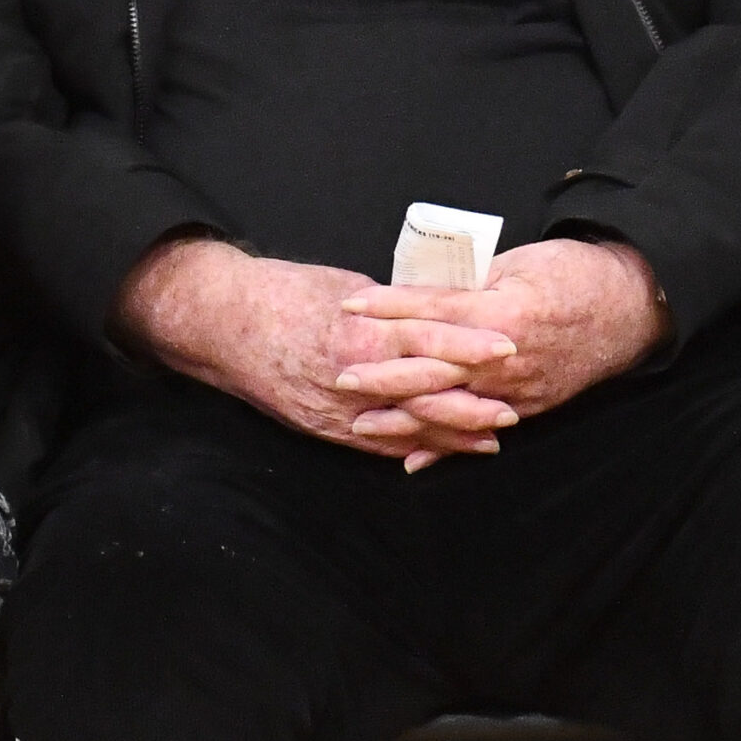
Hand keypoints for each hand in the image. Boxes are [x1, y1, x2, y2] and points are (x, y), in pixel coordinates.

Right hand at [116, 238, 518, 465]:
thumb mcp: (347, 287)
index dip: (471, 345)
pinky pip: (377, 444)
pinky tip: (440, 453)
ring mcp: (338, 410)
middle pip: (425, 395)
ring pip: (406, 427)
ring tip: (491, 437)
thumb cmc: (286, 293)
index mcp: (360, 333)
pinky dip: (412, 449)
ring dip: (450, 435)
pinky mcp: (324, 428)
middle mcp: (352, 378)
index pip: (429, 341)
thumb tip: (433, 310)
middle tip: (514, 406)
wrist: (226, 324)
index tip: (509, 346)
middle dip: (472, 402)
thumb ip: (392, 308)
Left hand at [336, 239, 670, 465]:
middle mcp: (507, 356)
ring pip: (450, 407)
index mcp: (503, 312)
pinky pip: (478, 429)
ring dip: (404, 417)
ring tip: (361, 422)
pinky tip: (412, 459)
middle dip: (383, 373)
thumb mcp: (518, 264)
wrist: (631, 306)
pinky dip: (445, 445)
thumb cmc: (574, 273)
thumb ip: (470, 284)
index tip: (349, 305)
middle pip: (434, 367)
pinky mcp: (529, 406)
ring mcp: (519, 388)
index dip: (388, 307)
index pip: (432, 310)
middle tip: (340, 374)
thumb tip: (422, 292)